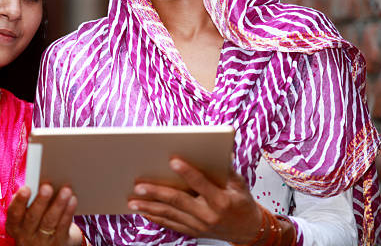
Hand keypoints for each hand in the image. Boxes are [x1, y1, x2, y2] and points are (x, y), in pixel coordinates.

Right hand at [6, 184, 82, 245]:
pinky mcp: (58, 242)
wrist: (48, 245)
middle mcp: (26, 235)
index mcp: (15, 225)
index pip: (14, 213)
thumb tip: (40, 181)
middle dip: (40, 201)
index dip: (19, 201)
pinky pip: (63, 226)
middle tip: (47, 186)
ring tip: (66, 190)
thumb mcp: (27, 215)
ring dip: (58, 204)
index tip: (26, 188)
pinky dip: (68, 212)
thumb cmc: (37, 220)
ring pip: (50, 221)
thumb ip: (30, 200)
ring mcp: (42, 241)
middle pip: (32, 217)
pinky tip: (73, 200)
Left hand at [127, 158, 263, 243]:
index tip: (172, 160)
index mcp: (221, 201)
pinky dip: (155, 217)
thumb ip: (227, 168)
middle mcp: (208, 216)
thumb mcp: (240, 184)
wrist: (248, 230)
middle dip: (157, 193)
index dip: (187, 172)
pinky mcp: (192, 231)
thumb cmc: (242, 202)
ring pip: (169, 215)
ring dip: (149, 207)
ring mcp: (199, 226)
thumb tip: (218, 149)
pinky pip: (170, 224)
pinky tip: (142, 210)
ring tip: (132, 200)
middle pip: (178, 202)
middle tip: (138, 185)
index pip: (201, 184)